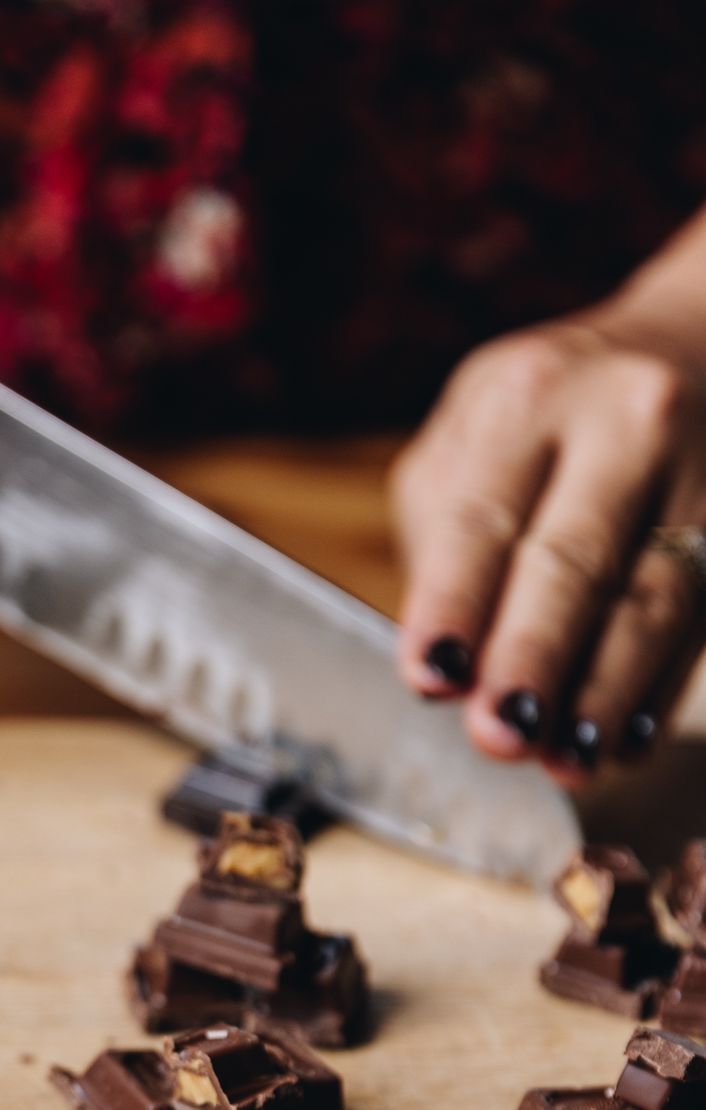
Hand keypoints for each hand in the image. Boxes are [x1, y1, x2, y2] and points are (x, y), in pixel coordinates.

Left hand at [390, 254, 705, 781]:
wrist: (690, 349)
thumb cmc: (551, 418)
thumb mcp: (476, 438)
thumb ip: (446, 540)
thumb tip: (446, 668)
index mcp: (529, 397)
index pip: (480, 517)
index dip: (453, 604)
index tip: (431, 678)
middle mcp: (623, 420)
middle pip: (574, 560)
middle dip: (535, 658)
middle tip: (501, 735)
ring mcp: (701, 466)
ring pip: (654, 599)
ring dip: (605, 693)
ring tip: (568, 760)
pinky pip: (702, 617)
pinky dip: (657, 690)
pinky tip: (623, 738)